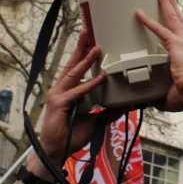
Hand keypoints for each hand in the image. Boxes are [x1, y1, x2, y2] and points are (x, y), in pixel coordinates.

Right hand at [37, 31, 120, 163]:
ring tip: (96, 48)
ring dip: (86, 60)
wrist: (57, 151)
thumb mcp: (95, 121)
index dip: (82, 56)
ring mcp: (58, 95)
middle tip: (87, 32)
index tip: (91, 43)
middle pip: (72, 65)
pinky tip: (101, 79)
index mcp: (68, 91)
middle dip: (80, 48)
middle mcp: (61, 90)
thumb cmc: (70, 135)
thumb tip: (126, 105)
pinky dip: (90, 85)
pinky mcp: (59, 103)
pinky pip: (78, 92)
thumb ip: (108, 112)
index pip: (76, 69)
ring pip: (74, 74)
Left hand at [136, 0, 182, 117]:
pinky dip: (148, 21)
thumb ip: (158, 94)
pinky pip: (159, 29)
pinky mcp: (175, 44)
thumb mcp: (169, 94)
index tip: (174, 14)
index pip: (181, 34)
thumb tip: (148, 101)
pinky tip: (139, 13)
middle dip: (173, 5)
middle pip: (179, 19)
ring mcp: (182, 43)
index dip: (177, 24)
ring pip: (172, 17)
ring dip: (166, 3)